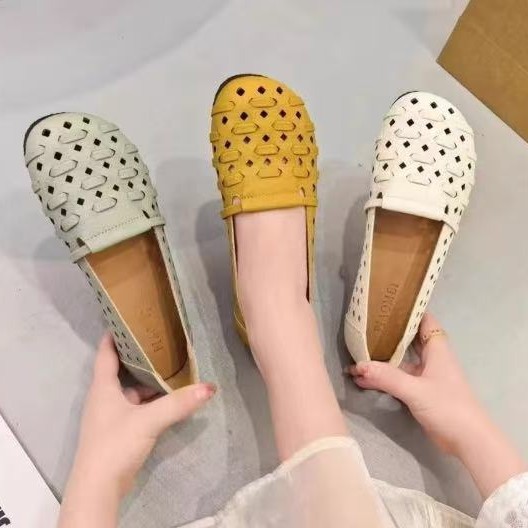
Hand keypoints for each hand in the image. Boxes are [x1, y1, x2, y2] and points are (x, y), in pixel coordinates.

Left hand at [59, 333, 214, 527]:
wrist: (99, 488)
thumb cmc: (115, 443)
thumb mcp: (149, 420)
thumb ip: (178, 403)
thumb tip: (209, 387)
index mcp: (103, 387)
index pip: (105, 353)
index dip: (113, 335)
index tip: (126, 319)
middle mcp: (104, 398)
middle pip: (121, 370)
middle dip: (138, 356)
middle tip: (160, 341)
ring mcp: (111, 416)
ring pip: (130, 390)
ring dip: (147, 381)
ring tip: (170, 367)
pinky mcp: (119, 431)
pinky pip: (136, 407)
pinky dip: (150, 400)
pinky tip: (167, 399)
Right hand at [348, 313, 482, 454]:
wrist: (468, 441)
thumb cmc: (448, 406)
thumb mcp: (415, 390)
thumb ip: (387, 377)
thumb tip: (358, 366)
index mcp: (437, 350)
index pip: (424, 320)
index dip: (409, 310)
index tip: (387, 303)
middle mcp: (431, 359)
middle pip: (408, 340)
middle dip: (388, 334)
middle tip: (364, 326)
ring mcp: (425, 376)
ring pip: (400, 361)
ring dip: (381, 359)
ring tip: (356, 355)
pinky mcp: (420, 393)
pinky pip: (397, 379)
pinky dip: (382, 378)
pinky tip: (363, 379)